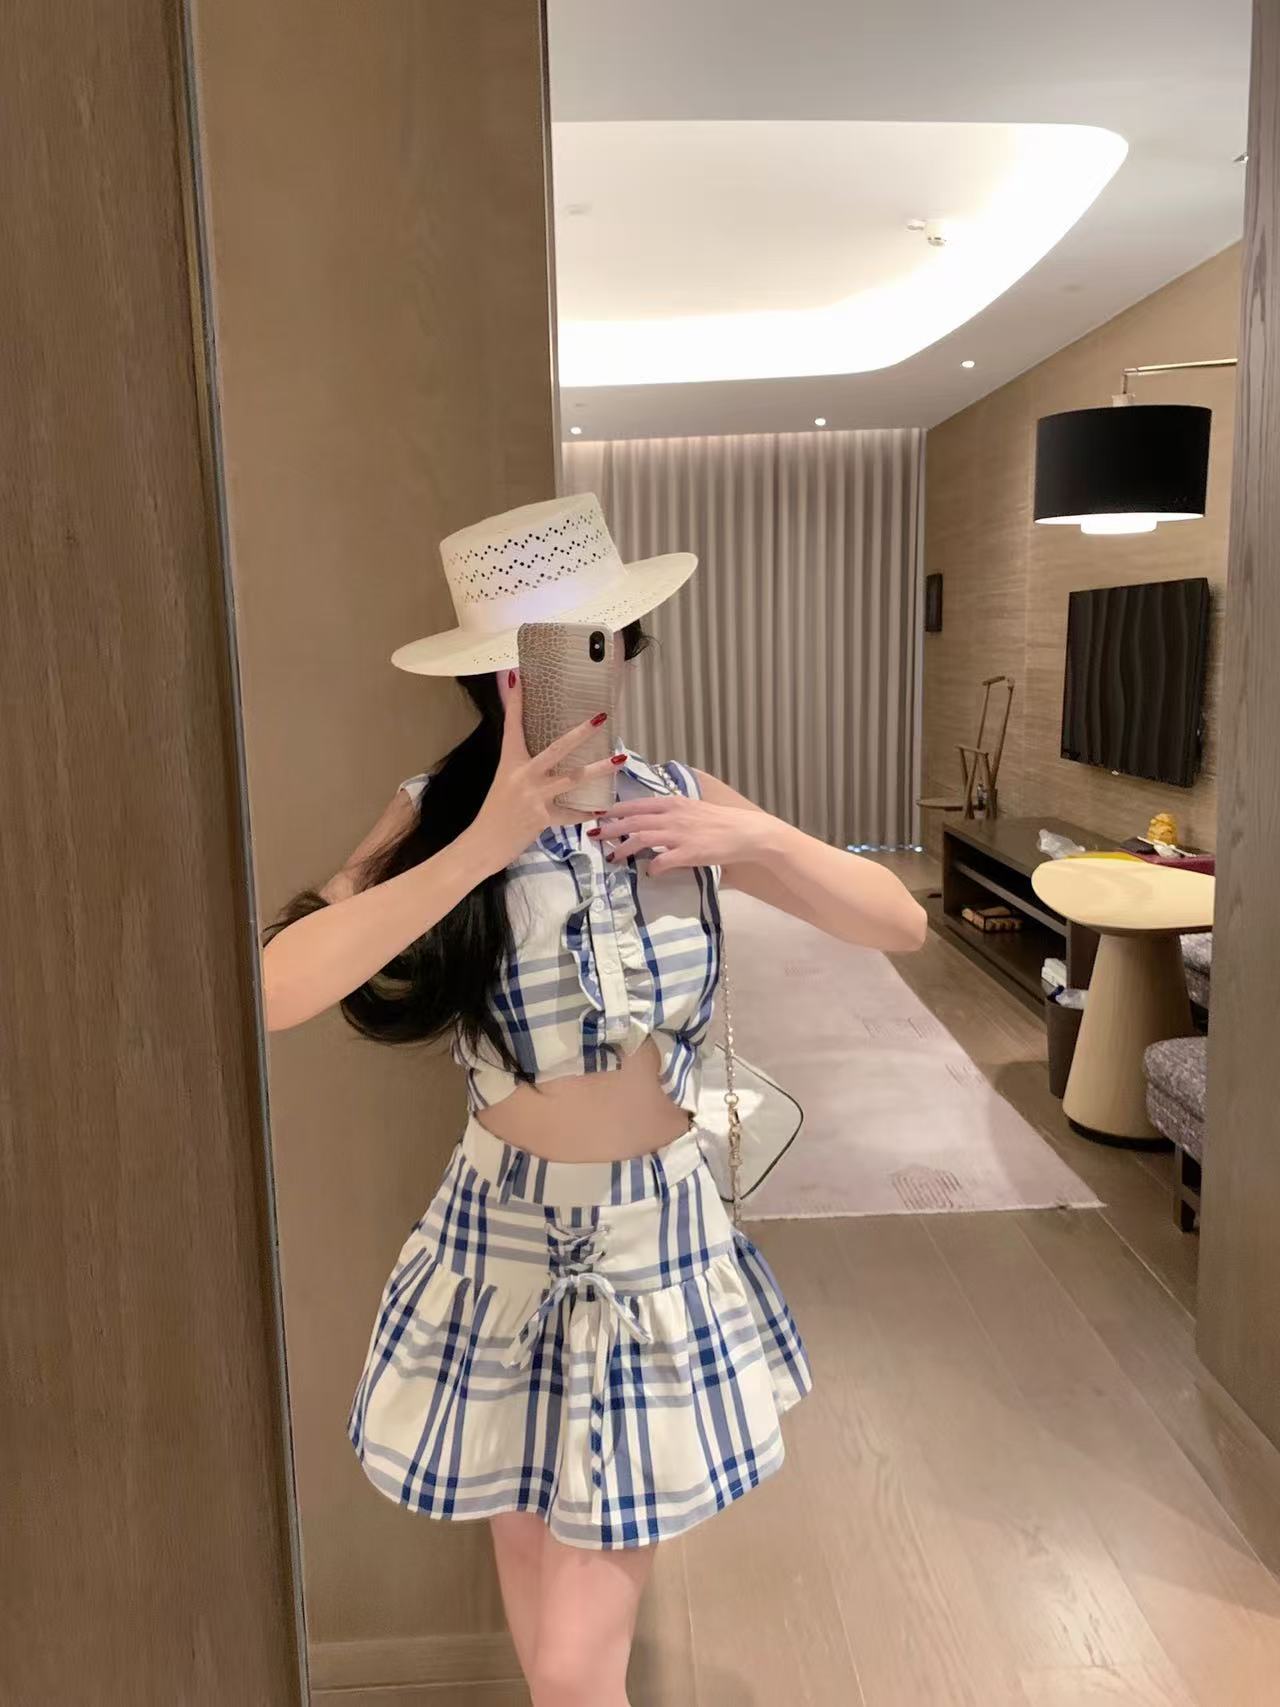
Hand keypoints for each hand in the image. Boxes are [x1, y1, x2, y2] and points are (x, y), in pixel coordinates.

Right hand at [465, 673, 617, 875]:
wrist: (482, 844)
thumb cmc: (494, 812)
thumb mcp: (504, 781)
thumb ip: (523, 766)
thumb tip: (541, 756)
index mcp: (510, 762)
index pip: (512, 725)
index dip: (516, 701)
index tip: (519, 676)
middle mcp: (523, 775)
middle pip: (556, 749)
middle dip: (580, 733)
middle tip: (601, 717)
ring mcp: (533, 797)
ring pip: (573, 779)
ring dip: (599, 769)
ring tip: (621, 759)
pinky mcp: (542, 819)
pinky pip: (571, 814)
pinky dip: (586, 813)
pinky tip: (602, 809)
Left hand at [590, 794, 780, 874]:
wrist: (745, 832)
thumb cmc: (719, 822)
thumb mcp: (692, 809)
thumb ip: (671, 813)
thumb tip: (650, 820)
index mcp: (673, 803)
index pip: (637, 804)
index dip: (615, 810)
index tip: (598, 815)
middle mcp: (673, 816)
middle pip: (633, 820)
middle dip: (610, 828)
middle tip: (593, 836)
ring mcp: (680, 834)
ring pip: (642, 838)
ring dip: (623, 848)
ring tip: (612, 857)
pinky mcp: (689, 853)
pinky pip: (663, 861)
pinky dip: (652, 867)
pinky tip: (649, 872)